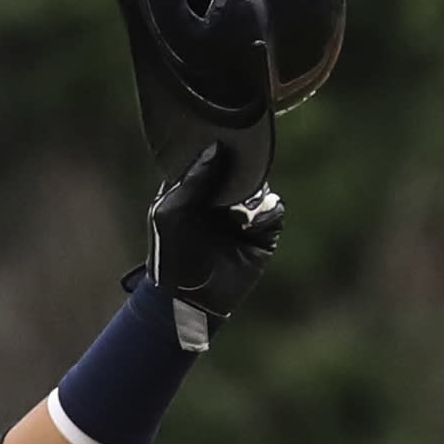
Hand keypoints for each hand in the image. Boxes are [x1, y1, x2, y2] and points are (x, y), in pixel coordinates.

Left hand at [148, 141, 285, 334]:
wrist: (189, 299)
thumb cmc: (170, 256)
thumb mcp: (169, 212)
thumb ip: (191, 179)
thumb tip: (215, 148)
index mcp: (195, 187)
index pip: (213, 157)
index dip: (217, 150)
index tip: (220, 144)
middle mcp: (221, 196)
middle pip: (241, 167)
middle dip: (238, 171)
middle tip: (228, 185)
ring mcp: (244, 212)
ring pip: (260, 186)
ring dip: (249, 196)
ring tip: (232, 215)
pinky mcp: (263, 232)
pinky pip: (273, 209)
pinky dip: (262, 214)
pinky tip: (244, 226)